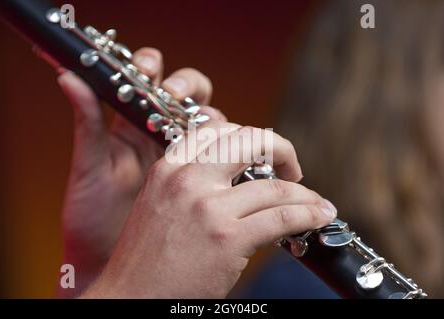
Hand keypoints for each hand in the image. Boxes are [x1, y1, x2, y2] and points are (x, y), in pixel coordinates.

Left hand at [57, 47, 224, 296]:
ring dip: (223, 126)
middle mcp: (162, 138)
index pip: (155, 83)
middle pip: (192, 100)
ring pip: (215, 129)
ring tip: (216, 132)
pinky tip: (239, 164)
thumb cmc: (91, 218)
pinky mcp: (202, 185)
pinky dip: (236, 159)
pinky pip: (225, 165)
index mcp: (133, 127)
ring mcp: (185, 161)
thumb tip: (68, 77)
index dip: (161, 71)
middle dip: (195, 93)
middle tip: (185, 105)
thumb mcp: (88, 170)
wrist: (109, 263)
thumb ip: (87, 124)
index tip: (158, 78)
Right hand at [82, 121, 336, 297]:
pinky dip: (309, 214)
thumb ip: (193, 183)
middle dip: (280, 149)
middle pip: (249, 141)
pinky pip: (282, 217)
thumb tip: (239, 176)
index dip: (249, 137)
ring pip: (275, 186)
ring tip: (315, 202)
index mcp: (168, 168)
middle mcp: (188, 179)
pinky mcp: (227, 238)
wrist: (130, 297)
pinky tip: (319, 216)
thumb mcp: (160, 205)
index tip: (263, 153)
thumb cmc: (147, 259)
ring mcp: (208, 207)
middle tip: (291, 168)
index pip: (217, 131)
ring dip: (304, 193)